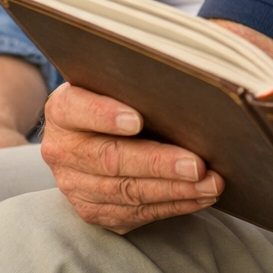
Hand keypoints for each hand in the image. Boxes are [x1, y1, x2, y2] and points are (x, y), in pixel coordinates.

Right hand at [40, 83, 222, 232]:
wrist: (95, 135)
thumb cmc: (122, 96)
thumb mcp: (122, 80)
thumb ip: (145, 71)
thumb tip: (203, 59)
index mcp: (64, 109)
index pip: (78, 109)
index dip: (105, 114)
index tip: (138, 119)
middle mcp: (62, 149)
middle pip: (110, 158)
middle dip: (158, 163)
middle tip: (196, 164)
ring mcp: (75, 184)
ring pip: (126, 191)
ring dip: (174, 190)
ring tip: (210, 183)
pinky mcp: (93, 210)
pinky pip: (135, 213)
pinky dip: (172, 205)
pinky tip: (199, 196)